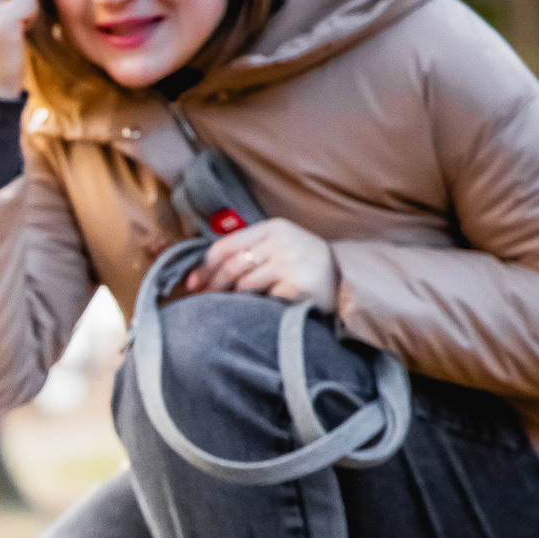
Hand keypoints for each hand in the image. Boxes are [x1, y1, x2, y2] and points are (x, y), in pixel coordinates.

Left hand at [183, 218, 339, 309]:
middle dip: (214, 286)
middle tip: (206, 300)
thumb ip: (250, 249)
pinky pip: (264, 301)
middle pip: (231, 266)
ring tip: (237, 305)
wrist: (346, 278)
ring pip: (244, 285)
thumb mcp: (281, 245)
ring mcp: (290, 264)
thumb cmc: (305, 264)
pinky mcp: (297, 287)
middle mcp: (281, 242)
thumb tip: (204, 272)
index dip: (204, 266)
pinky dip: (259, 307)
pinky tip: (264, 309)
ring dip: (235, 299)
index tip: (192, 283)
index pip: (226, 245)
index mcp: (273, 228)